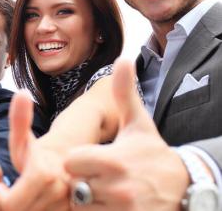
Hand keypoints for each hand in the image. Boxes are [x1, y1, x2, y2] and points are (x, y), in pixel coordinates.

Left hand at [0, 90, 69, 210]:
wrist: (71, 168)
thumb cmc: (39, 153)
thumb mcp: (24, 139)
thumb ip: (20, 119)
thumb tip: (21, 92)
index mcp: (46, 172)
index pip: (12, 202)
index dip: (2, 198)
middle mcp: (63, 193)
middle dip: (10, 207)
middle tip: (4, 196)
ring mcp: (71, 207)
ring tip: (16, 200)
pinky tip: (28, 205)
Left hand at [64, 59, 188, 210]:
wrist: (183, 187)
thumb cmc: (152, 152)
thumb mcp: (139, 123)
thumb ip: (124, 93)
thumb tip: (122, 59)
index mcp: (113, 160)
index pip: (71, 161)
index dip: (77, 158)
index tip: (90, 156)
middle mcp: (116, 188)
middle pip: (74, 185)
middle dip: (81, 180)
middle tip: (98, 174)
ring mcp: (121, 210)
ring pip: (82, 206)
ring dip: (88, 199)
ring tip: (104, 189)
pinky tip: (110, 203)